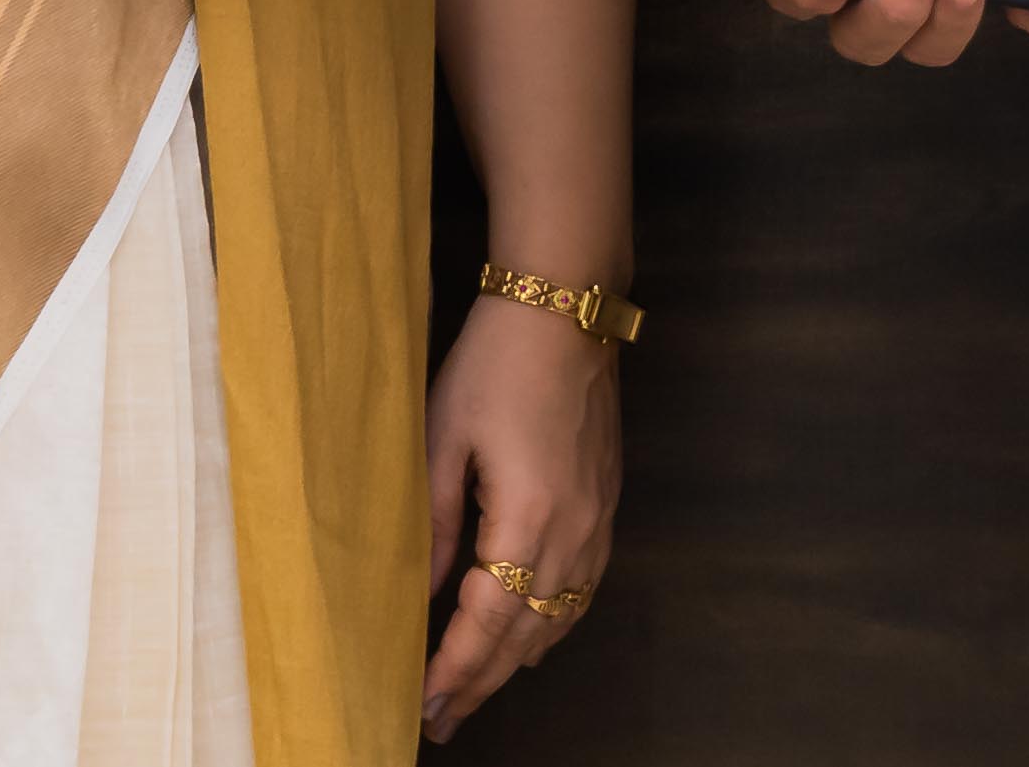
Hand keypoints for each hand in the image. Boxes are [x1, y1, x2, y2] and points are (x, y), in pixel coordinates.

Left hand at [418, 281, 624, 739]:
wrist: (566, 310)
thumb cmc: (494, 367)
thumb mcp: (442, 442)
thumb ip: (435, 527)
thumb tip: (421, 593)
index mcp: (528, 519)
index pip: (488, 621)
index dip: (455, 670)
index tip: (424, 705)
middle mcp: (574, 533)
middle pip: (528, 634)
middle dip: (482, 681)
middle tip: (441, 718)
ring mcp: (598, 521)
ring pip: (560, 618)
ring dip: (517, 660)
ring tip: (476, 689)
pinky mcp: (607, 504)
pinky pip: (582, 590)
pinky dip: (552, 624)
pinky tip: (528, 636)